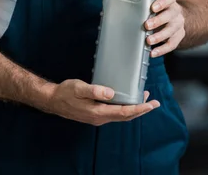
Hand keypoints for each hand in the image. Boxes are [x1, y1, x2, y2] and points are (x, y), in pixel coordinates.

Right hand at [41, 80, 159, 125]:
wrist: (53, 101)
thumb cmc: (65, 93)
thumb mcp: (78, 88)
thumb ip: (94, 90)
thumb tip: (111, 93)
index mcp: (98, 112)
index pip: (124, 112)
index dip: (139, 108)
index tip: (151, 104)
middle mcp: (100, 118)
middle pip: (125, 116)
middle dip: (141, 110)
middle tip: (154, 103)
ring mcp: (98, 118)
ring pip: (121, 116)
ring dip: (134, 109)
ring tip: (144, 100)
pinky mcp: (95, 114)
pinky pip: (114, 114)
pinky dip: (124, 108)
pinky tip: (126, 101)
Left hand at [145, 0, 185, 56]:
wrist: (176, 16)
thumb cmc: (161, 8)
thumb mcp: (155, 2)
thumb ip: (146, 3)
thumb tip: (127, 6)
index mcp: (170, 1)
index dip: (163, 2)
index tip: (153, 8)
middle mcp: (176, 12)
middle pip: (170, 15)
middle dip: (158, 21)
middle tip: (147, 25)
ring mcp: (178, 24)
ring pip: (171, 30)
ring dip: (159, 36)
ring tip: (148, 41)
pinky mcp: (179, 36)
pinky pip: (172, 44)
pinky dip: (162, 49)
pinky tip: (153, 52)